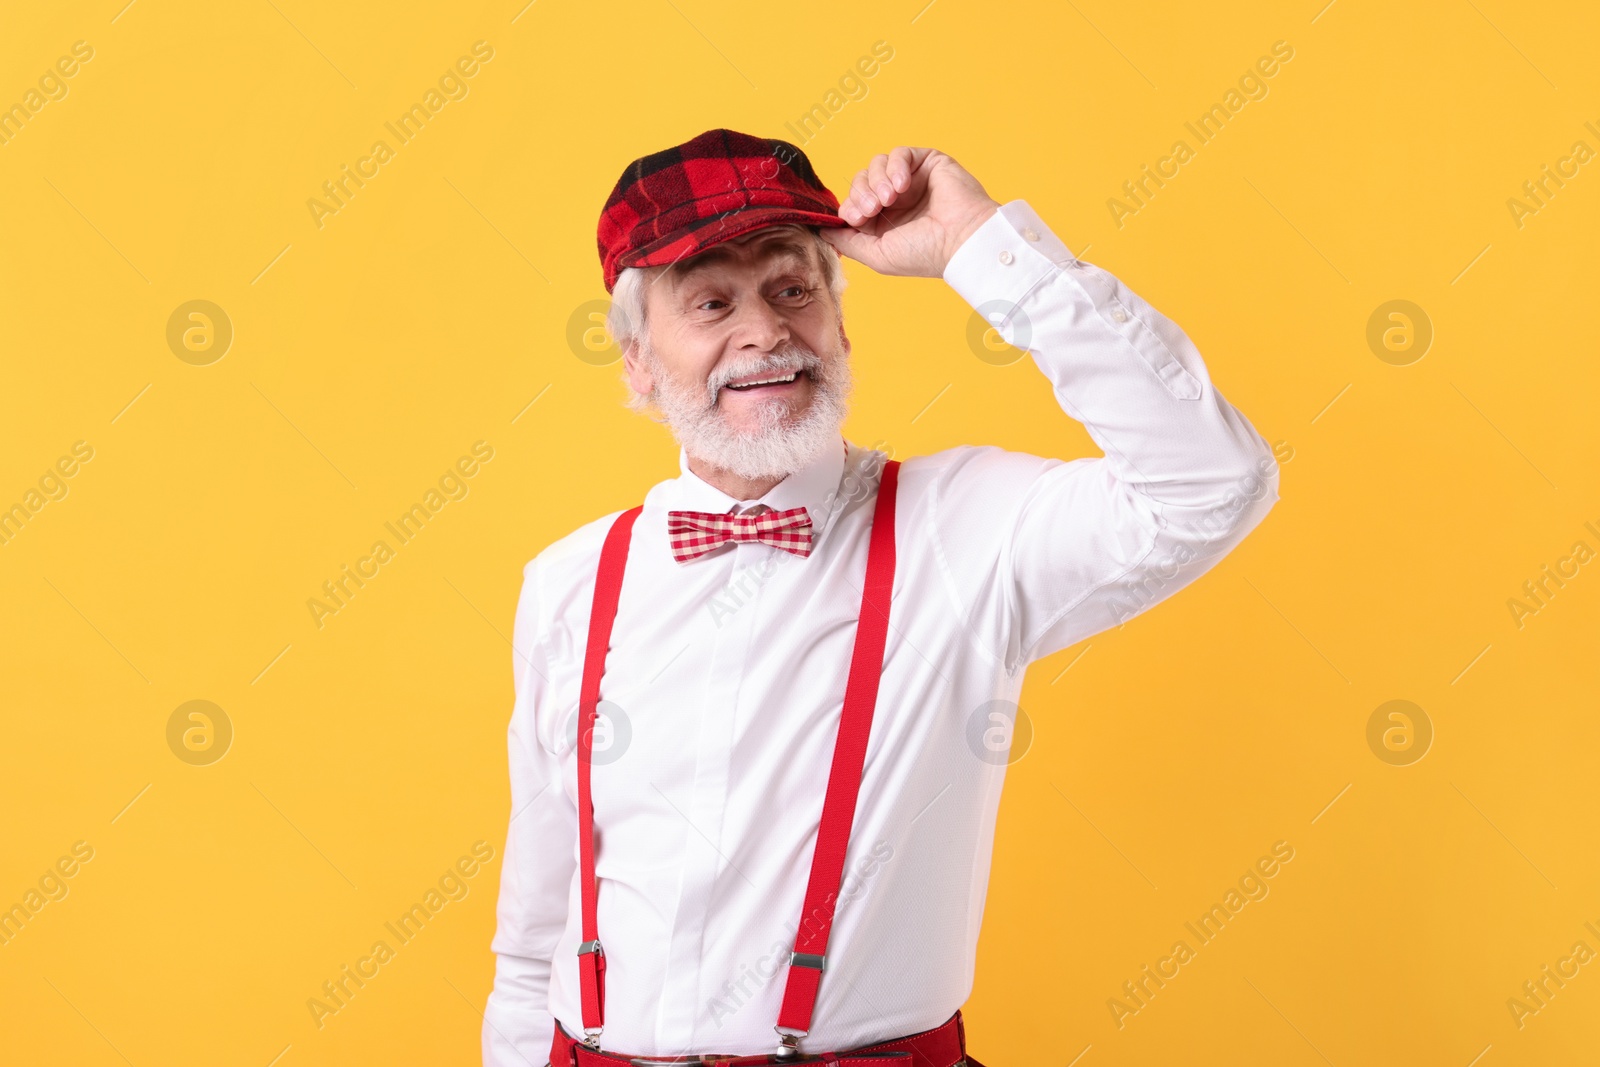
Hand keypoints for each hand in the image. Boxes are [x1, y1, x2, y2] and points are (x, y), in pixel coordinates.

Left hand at [820, 147, 999, 277]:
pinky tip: (902, 186)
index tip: (856, 217)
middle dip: (860, 194)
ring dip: (876, 181)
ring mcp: (911, 181)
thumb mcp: (876, 255)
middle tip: (872, 208)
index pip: (853, 203)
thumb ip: (847, 242)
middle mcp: (896, 201)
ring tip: (889, 199)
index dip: (849, 206)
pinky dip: (895, 167)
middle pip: (861, 181)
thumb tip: (821, 230)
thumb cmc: (925, 253)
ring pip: (876, 165)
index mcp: (884, 223)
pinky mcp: (926, 163)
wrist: (962, 240)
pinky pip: (899, 154)